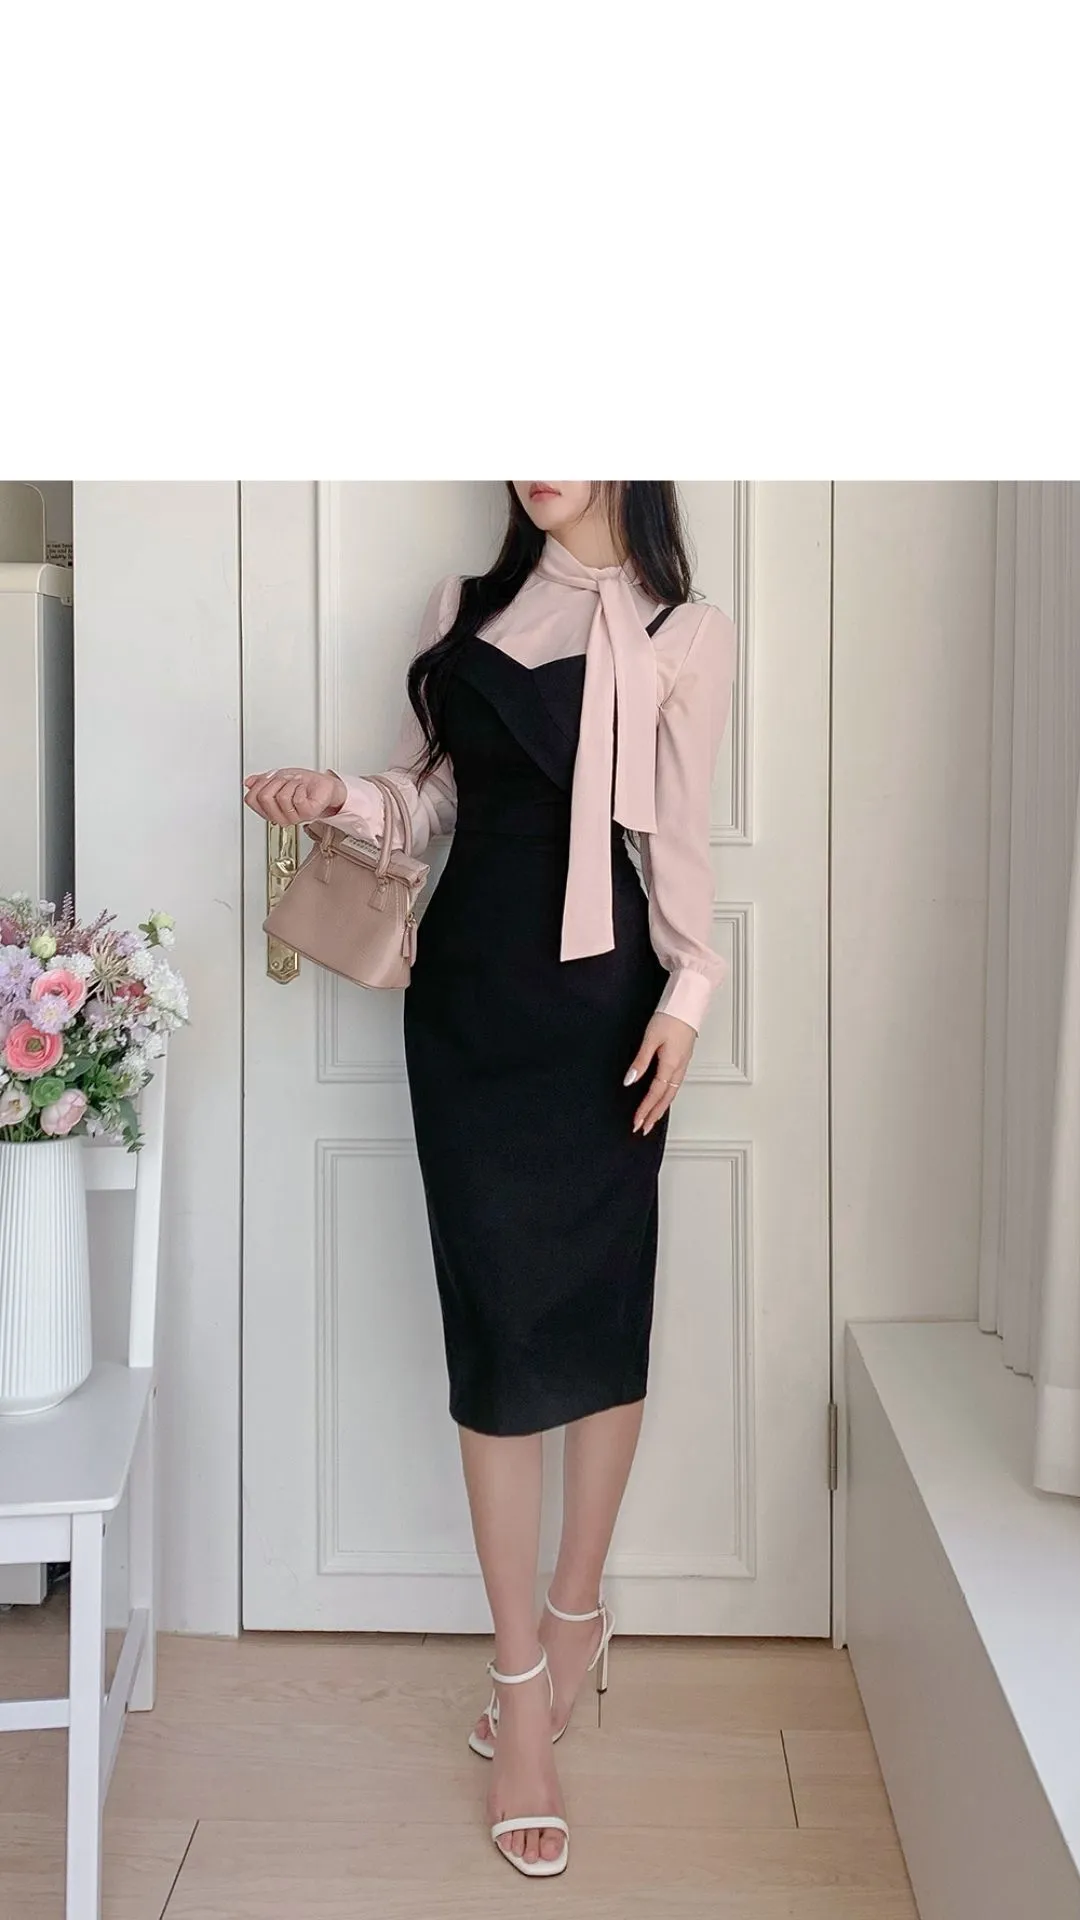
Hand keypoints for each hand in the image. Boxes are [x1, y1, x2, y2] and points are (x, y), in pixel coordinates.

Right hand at [243, 768, 345, 824]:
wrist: (324, 786)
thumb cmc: (304, 783)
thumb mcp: (278, 778)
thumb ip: (261, 781)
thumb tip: (248, 782)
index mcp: (270, 810)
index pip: (251, 799)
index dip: (259, 784)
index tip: (269, 778)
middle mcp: (281, 816)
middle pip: (264, 798)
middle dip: (275, 782)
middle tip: (285, 780)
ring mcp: (295, 817)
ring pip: (281, 797)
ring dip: (290, 784)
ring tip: (296, 784)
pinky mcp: (308, 813)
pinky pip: (296, 799)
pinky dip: (300, 787)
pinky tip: (303, 788)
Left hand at [624, 1013, 694, 1134]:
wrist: (688, 1002)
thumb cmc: (671, 1016)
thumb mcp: (650, 1039)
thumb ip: (640, 1061)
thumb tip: (630, 1080)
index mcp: (671, 1065)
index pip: (655, 1094)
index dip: (645, 1110)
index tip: (636, 1122)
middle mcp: (679, 1068)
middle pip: (666, 1098)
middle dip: (654, 1115)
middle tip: (644, 1129)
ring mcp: (683, 1063)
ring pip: (672, 1092)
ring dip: (661, 1107)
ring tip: (652, 1118)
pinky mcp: (683, 1058)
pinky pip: (675, 1083)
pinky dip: (667, 1095)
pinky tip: (662, 1097)